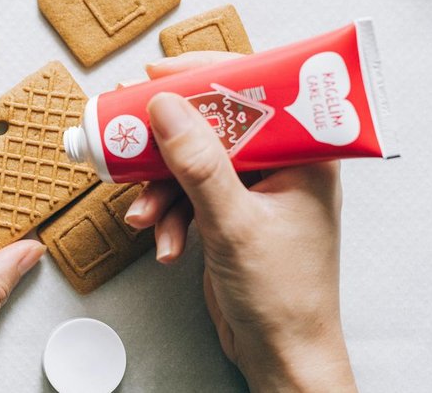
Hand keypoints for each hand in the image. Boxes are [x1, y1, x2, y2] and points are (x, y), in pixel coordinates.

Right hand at [125, 52, 356, 391]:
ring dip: (162, 188)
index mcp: (305, 153)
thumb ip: (199, 164)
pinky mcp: (232, 214)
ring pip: (194, 162)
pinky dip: (170, 215)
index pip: (256, 88)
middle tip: (127, 131)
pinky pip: (190, 195)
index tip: (158, 75)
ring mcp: (255, 189)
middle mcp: (282, 163)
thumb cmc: (284, 297)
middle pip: (215, 123)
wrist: (280, 355)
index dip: (204, 75)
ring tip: (143, 215)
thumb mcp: (234, 223)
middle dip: (168, 140)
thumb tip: (166, 107)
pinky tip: (165, 244)